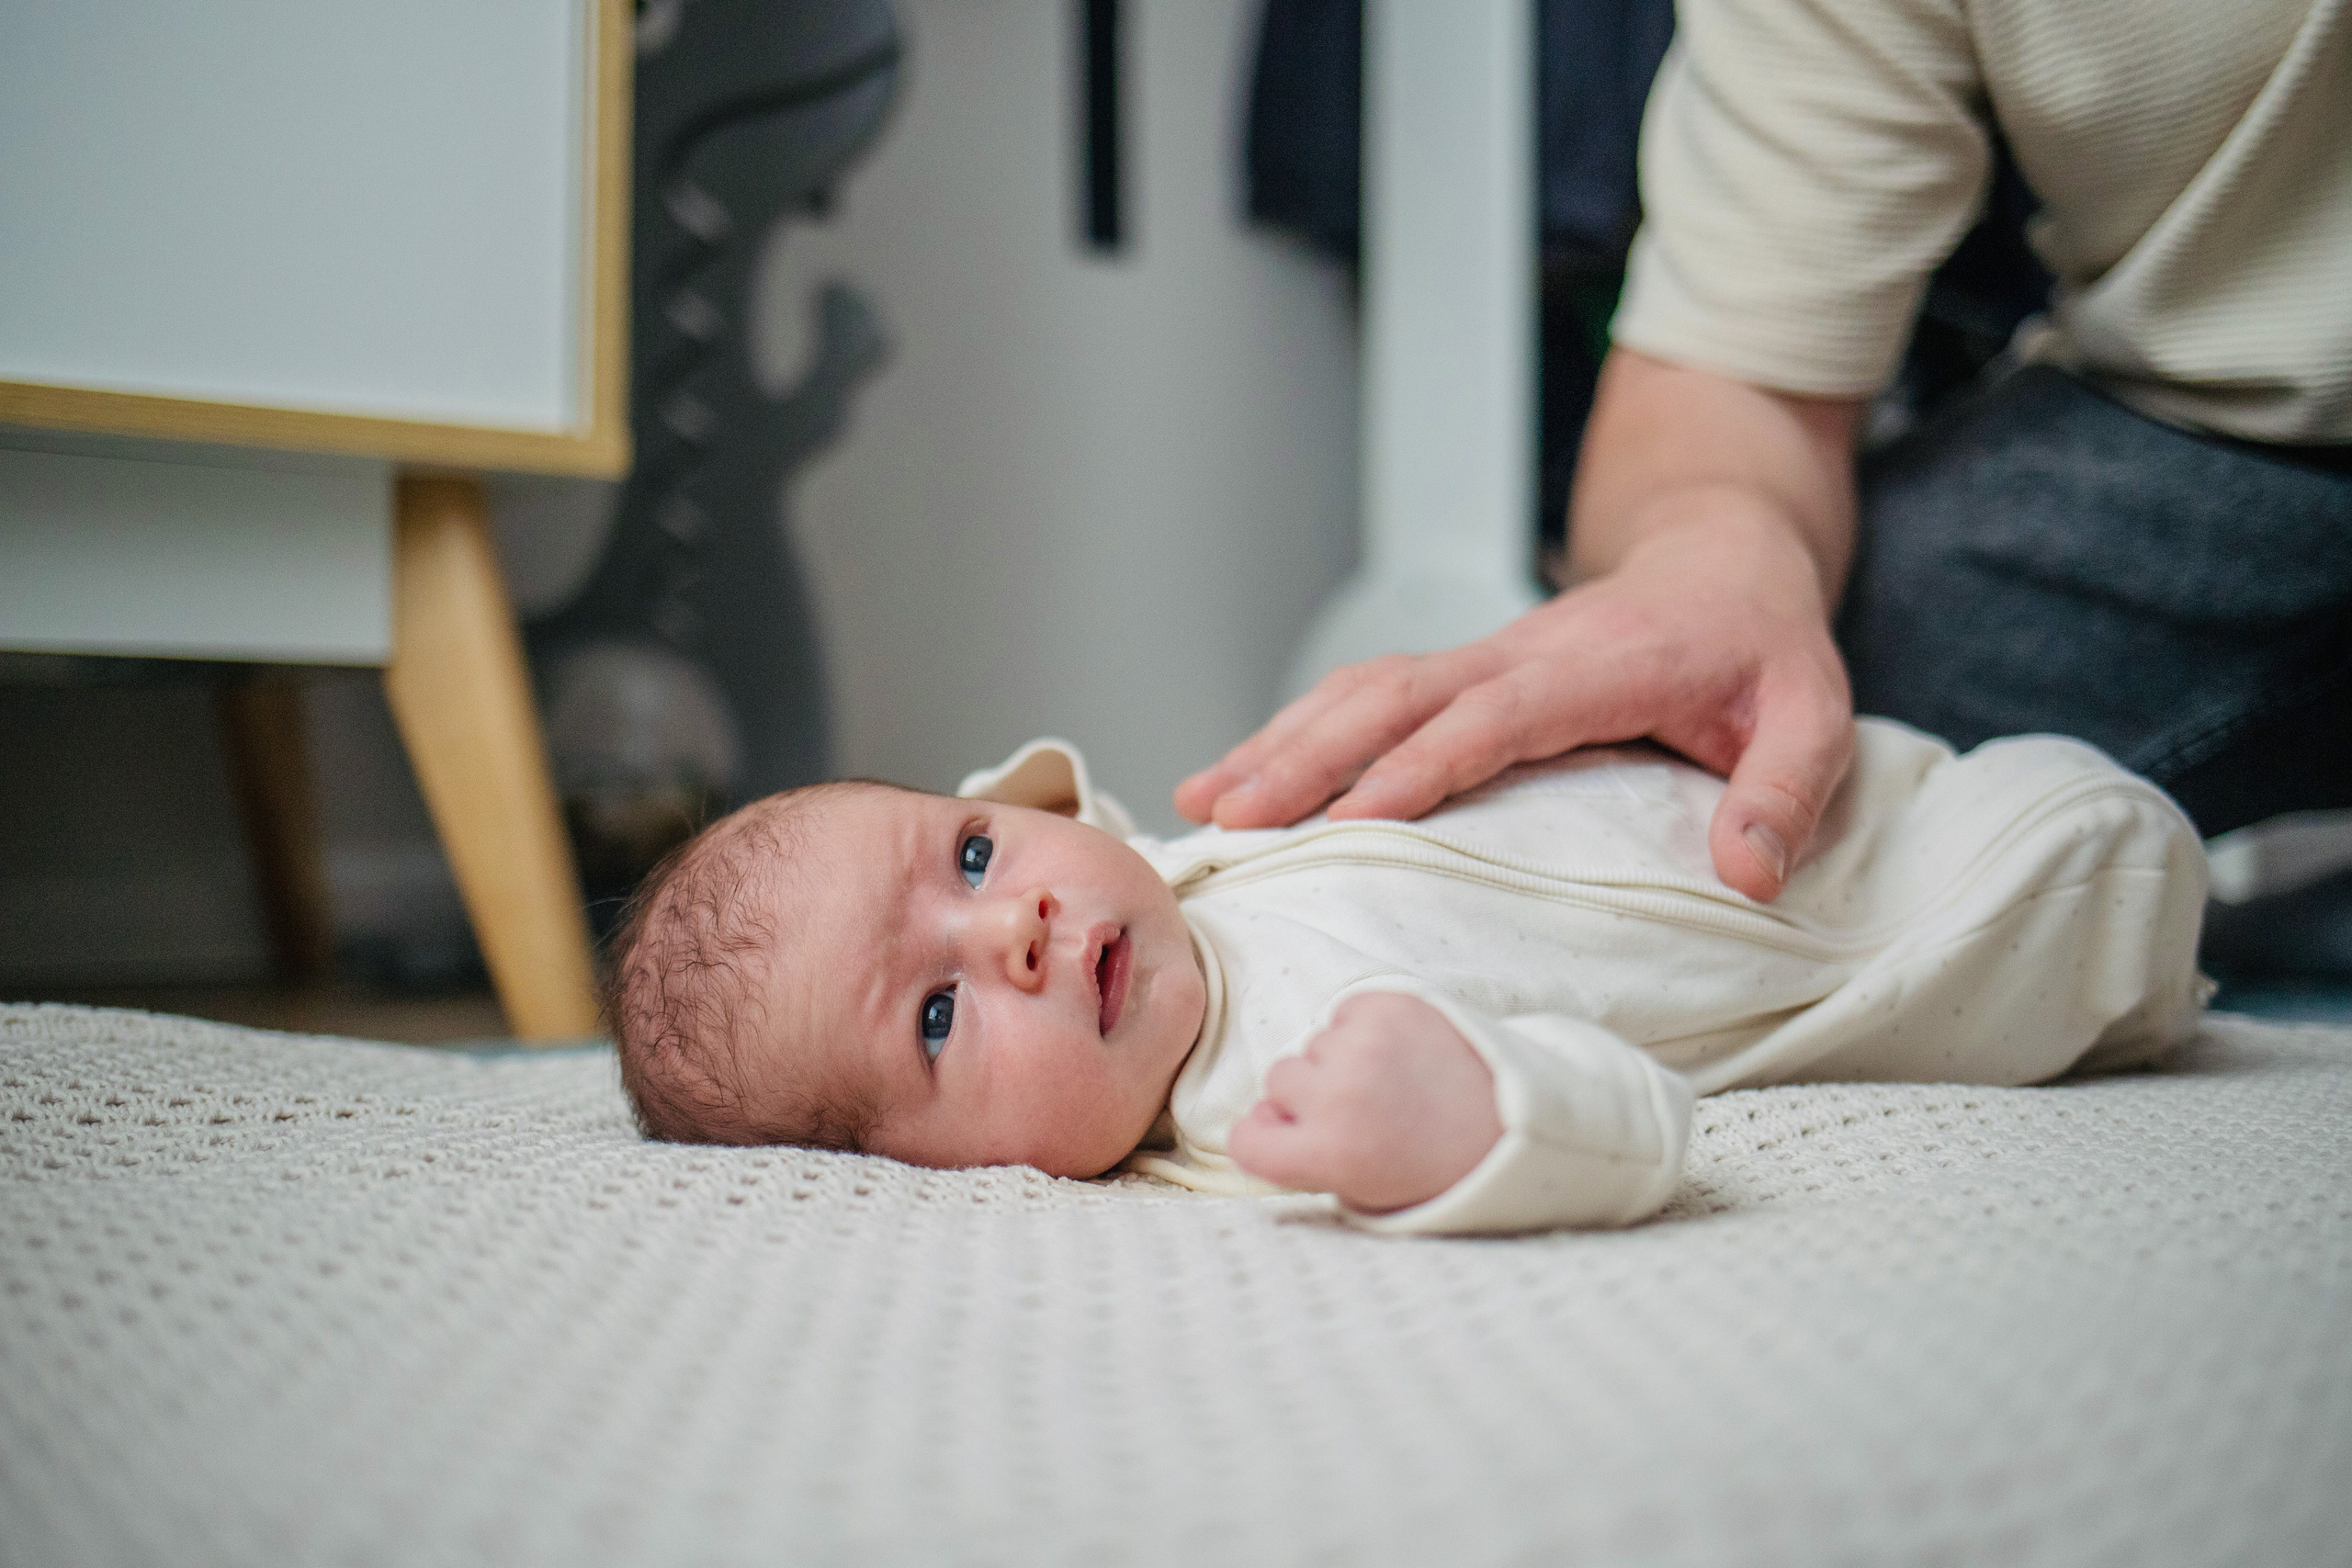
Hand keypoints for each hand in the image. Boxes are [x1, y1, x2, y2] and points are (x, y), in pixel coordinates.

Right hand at [1176, 351, 1860, 901]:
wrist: (1723, 559)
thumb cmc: (1763, 647)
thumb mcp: (1814, 715)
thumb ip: (1786, 792)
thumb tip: (1748, 876)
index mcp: (1597, 666)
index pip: (1495, 714)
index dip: (1422, 764)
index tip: (1353, 821)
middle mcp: (1519, 654)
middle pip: (1392, 695)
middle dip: (1306, 754)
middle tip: (1235, 819)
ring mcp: (1482, 659)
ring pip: (1361, 689)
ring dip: (1280, 741)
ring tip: (1205, 802)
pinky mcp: (1462, 674)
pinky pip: (1365, 697)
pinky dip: (1296, 732)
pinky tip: (1245, 777)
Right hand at [1227, 992, 1503, 1213]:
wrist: (1514, 1123)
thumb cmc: (1431, 1163)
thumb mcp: (1362, 1190)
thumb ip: (1300, 1160)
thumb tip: (1256, 1116)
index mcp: (1331, 1154)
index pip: (1245, 1140)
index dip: (1264, 1138)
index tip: (1291, 1139)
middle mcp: (1341, 1096)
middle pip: (1279, 1082)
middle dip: (1310, 1095)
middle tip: (1365, 1111)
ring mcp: (1364, 1044)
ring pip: (1314, 1044)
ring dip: (1340, 1060)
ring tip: (1391, 1082)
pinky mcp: (1388, 1004)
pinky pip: (1344, 1014)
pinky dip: (1363, 1030)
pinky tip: (1400, 1055)